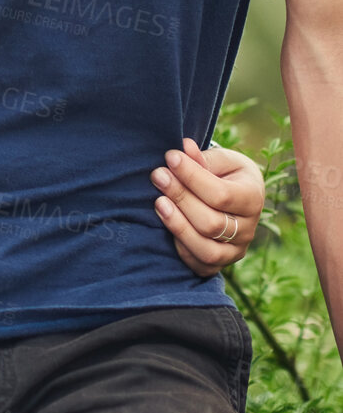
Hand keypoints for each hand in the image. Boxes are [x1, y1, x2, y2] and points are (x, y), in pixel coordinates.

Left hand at [150, 138, 264, 275]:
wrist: (234, 196)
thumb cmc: (226, 173)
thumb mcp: (221, 160)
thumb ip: (203, 158)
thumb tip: (184, 147)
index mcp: (253, 198)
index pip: (221, 195)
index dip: (192, 177)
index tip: (170, 158)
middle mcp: (249, 229)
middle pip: (211, 224)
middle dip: (180, 198)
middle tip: (158, 175)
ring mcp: (236, 250)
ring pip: (206, 249)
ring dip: (177, 225)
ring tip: (158, 202)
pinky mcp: (220, 264)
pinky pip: (200, 265)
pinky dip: (181, 246)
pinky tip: (166, 223)